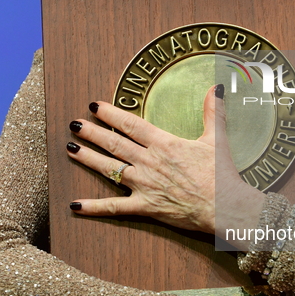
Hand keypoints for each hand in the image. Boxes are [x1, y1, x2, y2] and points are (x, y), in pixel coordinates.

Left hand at [66, 84, 264, 235]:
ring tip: (70, 149)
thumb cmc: (221, 174)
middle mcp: (149, 162)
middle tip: (74, 124)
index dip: (111, 114)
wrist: (224, 207)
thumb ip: (213, 112)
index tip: (94, 106)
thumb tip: (215, 88)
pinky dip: (94, 207)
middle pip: (115, 144)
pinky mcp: (145, 206)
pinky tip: (75, 205)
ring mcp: (144, 185)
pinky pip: (114, 208)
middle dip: (92, 132)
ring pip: (110, 169)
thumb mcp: (217, 139)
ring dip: (88, 158)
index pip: (131, 124)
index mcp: (164, 144)